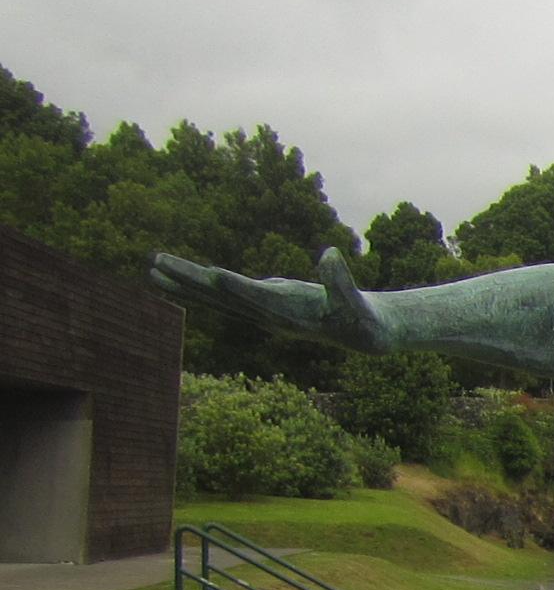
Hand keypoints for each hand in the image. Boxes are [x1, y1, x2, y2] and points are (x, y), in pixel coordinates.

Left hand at [150, 246, 388, 353]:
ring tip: (152, 271)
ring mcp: (263, 313)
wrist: (365, 336)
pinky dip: (200, 290)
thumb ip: (344, 282)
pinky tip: (177, 282)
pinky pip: (224, 300)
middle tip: (156, 264)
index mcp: (295, 313)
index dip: (239, 287)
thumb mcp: (361, 304)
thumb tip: (329, 253)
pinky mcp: (262, 308)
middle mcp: (271, 316)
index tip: (213, 274)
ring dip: (185, 287)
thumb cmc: (365, 319)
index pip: (262, 299)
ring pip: (218, 300)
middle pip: (226, 298)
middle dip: (192, 281)